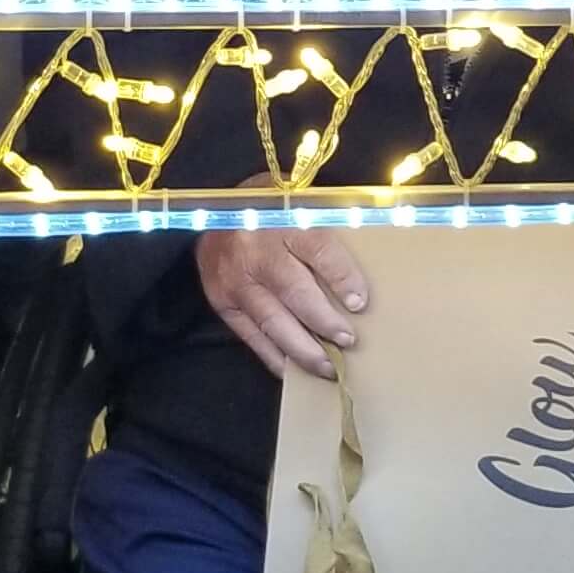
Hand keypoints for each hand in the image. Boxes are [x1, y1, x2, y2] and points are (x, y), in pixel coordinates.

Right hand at [196, 223, 370, 380]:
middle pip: (296, 292)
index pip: (319, 250)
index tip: (360, 303)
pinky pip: (251, 336)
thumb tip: (360, 268)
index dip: (343, 278)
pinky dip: (275, 357)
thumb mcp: (298, 203)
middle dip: (325, 322)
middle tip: (349, 342)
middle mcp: (256, 251)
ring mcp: (236, 280)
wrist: (213, 211)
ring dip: (304, 349)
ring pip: (274, 322)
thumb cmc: (267, 209)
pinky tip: (295, 369)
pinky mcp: (222, 302)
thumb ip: (329, 226)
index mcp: (281, 218)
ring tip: (328, 368)